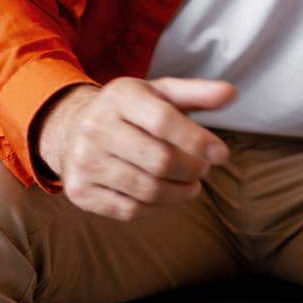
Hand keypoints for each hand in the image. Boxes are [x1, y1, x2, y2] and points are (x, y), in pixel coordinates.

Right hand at [34, 77, 235, 220]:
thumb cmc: (129, 111)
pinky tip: (163, 195)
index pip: (164, 121)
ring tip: (190, 185)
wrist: (71, 128)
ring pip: (147, 189)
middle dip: (192, 170)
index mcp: (120, 96)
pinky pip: (129, 209)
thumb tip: (231, 92)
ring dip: (179, 193)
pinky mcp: (80, 190)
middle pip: (159, 161)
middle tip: (203, 169)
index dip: (198, 141)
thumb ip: (196, 94)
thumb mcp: (159, 93)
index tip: (222, 154)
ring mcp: (84, 161)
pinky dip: (155, 207)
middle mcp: (96, 127)